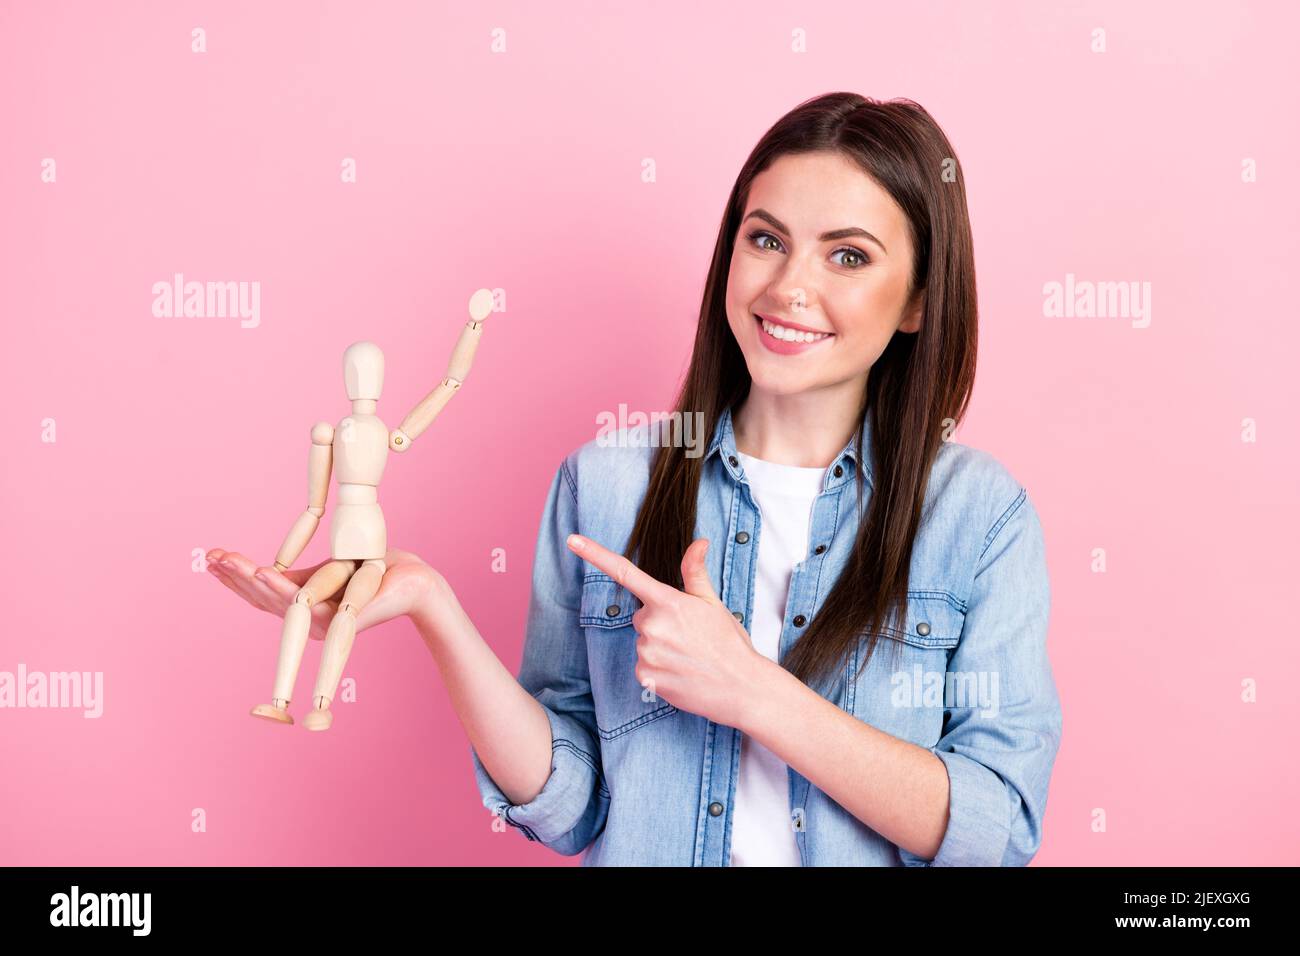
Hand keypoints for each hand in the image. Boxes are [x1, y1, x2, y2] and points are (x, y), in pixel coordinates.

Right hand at [205, 547, 444, 641]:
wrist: (413, 581)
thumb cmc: (373, 571)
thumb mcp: (326, 571)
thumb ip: (298, 576)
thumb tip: (264, 569)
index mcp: (303, 607)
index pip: (260, 594)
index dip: (235, 578)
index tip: (212, 558)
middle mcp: (308, 620)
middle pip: (261, 599)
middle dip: (234, 577)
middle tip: (210, 557)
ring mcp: (322, 622)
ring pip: (277, 601)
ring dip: (249, 580)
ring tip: (226, 562)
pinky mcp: (339, 618)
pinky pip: (304, 601)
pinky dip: (279, 585)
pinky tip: (261, 571)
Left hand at [565, 533, 767, 728]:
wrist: (741, 687)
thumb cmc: (729, 643)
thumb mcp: (713, 603)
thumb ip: (695, 572)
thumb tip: (699, 542)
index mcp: (668, 602)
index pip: (625, 572)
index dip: (595, 554)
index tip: (573, 540)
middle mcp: (652, 626)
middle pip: (641, 618)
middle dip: (659, 623)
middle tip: (689, 636)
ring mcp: (646, 653)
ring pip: (642, 644)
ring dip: (659, 648)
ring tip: (688, 657)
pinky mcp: (645, 678)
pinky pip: (643, 668)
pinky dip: (658, 671)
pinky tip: (681, 673)